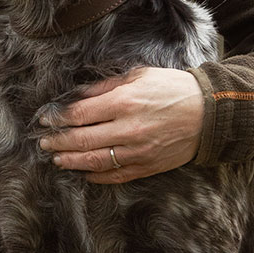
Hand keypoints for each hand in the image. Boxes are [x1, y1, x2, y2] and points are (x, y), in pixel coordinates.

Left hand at [37, 66, 204, 182]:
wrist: (209, 113)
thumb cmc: (173, 88)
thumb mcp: (139, 76)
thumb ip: (105, 86)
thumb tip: (77, 95)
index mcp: (123, 102)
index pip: (78, 114)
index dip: (56, 119)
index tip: (44, 120)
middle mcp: (128, 129)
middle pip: (81, 140)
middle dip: (57, 142)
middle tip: (44, 143)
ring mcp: (138, 151)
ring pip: (95, 161)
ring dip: (71, 162)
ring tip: (57, 160)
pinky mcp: (148, 166)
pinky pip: (116, 176)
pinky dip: (96, 176)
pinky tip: (84, 173)